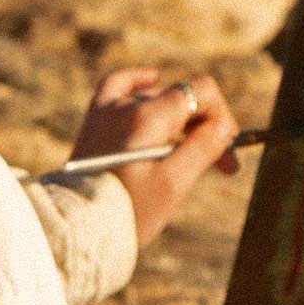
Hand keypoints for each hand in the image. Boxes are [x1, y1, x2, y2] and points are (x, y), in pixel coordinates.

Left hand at [65, 65, 240, 253]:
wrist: (77, 226)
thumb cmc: (128, 210)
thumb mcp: (173, 184)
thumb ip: (204, 148)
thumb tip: (223, 124)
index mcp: (149, 116)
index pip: (202, 91)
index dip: (221, 117)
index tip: (226, 152)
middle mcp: (127, 104)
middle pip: (183, 99)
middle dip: (206, 128)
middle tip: (222, 168)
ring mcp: (108, 109)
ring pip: (158, 100)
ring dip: (180, 123)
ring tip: (186, 158)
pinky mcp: (95, 119)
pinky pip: (119, 84)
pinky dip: (140, 82)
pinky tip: (152, 78)